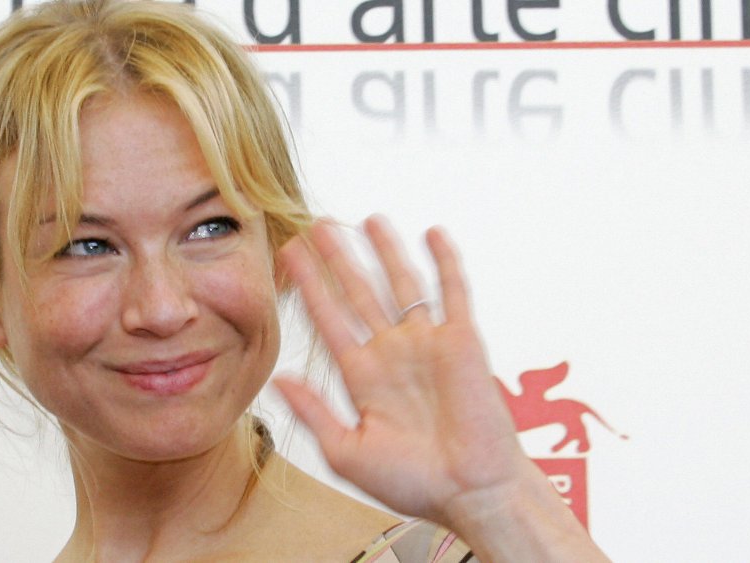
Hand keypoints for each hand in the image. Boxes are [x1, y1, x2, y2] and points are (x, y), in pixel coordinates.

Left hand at [274, 216, 529, 522]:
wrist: (471, 493)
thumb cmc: (414, 483)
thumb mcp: (348, 451)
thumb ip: (314, 412)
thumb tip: (277, 380)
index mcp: (362, 377)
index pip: (329, 319)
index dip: (309, 286)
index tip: (288, 256)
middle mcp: (392, 353)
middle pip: (359, 293)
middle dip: (338, 259)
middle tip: (316, 225)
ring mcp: (428, 344)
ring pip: (402, 284)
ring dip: (385, 251)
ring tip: (367, 219)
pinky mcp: (463, 341)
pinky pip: (453, 293)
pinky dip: (445, 262)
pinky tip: (432, 234)